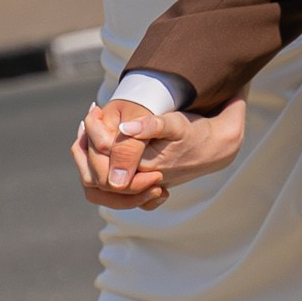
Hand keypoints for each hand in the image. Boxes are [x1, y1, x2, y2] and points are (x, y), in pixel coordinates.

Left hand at [72, 97, 246, 206]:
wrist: (216, 149)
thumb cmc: (194, 133)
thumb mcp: (175, 123)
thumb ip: (151, 125)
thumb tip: (125, 127)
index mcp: (143, 168)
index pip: (101, 165)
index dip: (92, 137)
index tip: (93, 113)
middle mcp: (139, 182)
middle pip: (95, 179)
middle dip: (86, 149)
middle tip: (87, 121)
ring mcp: (140, 187)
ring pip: (100, 187)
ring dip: (90, 160)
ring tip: (86, 134)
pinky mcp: (143, 185)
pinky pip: (111, 187)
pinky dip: (101, 168)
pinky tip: (101, 146)